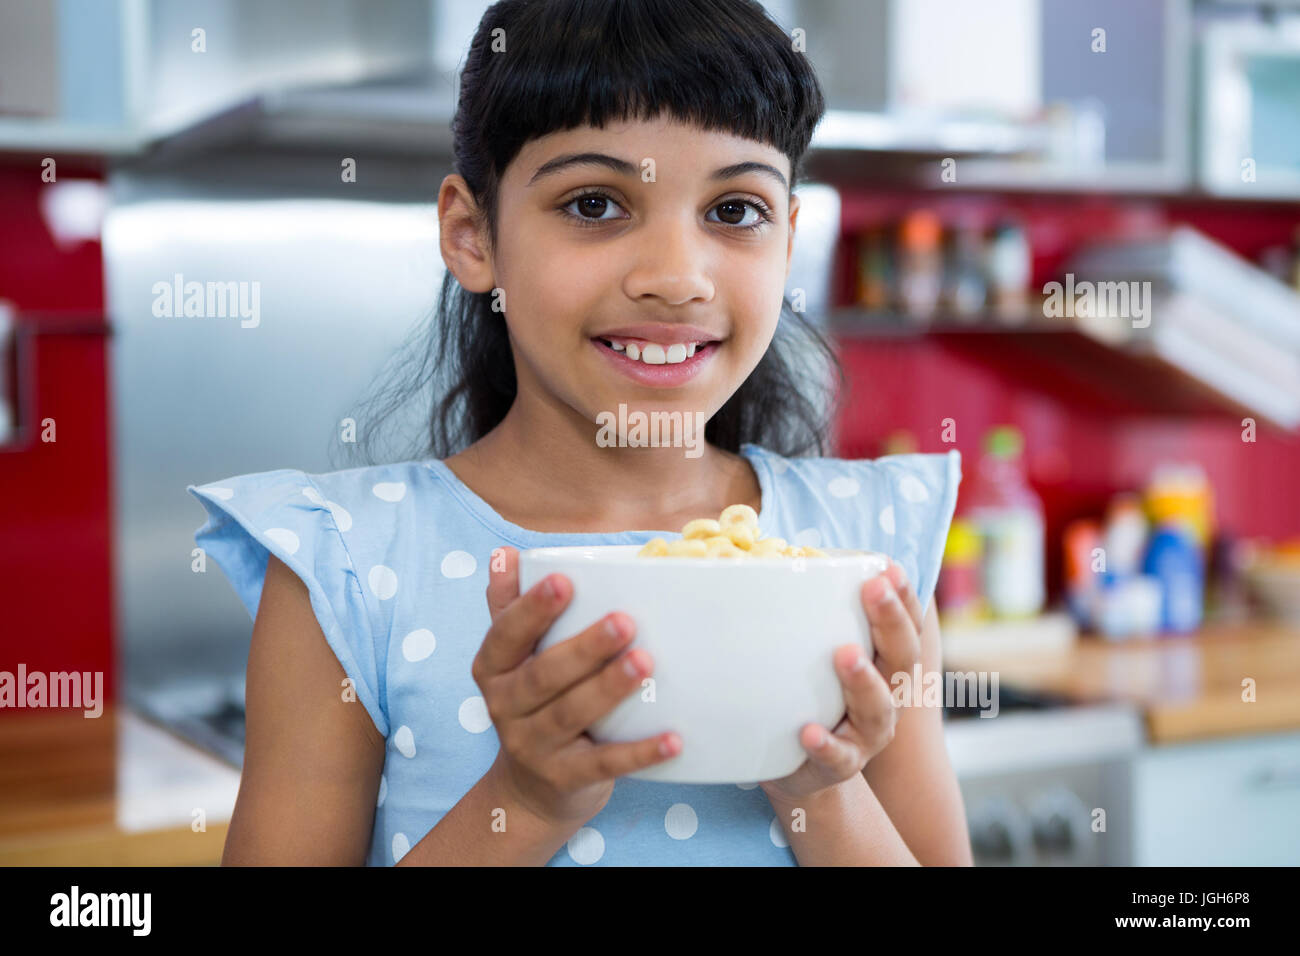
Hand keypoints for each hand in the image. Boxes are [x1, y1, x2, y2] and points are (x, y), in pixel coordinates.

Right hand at [472, 546, 681, 829]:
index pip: (505, 634)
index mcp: (493, 668)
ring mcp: (532, 746)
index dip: (532, 609)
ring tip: (644, 662)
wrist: (529, 788)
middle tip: (625, 621)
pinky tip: (672, 739)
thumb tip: (504, 553)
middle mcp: (504, 707)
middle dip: (584, 647)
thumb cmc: (532, 702)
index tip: (564, 581)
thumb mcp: (512, 657)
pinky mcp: (564, 778)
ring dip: (609, 688)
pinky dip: (639, 753)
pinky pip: (603, 764)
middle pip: (543, 675)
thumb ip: (508, 605)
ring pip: (570, 715)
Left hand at [759, 560, 925, 804]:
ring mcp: (867, 734)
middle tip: (874, 589)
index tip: (888, 566)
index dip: (903, 595)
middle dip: (890, 621)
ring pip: (877, 708)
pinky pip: (837, 757)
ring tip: (845, 655)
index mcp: (886, 662)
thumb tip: (784, 551)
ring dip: (864, 680)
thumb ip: (815, 612)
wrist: (803, 769)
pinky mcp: (839, 765)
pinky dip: (825, 744)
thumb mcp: (819, 651)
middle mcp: (888, 696)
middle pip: (901, 657)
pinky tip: (808, 731)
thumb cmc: (811, 694)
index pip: (905, 624)